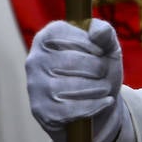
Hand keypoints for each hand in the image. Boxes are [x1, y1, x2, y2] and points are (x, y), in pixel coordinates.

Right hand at [27, 19, 126, 141]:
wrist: (96, 106)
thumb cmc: (99, 70)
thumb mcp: (107, 48)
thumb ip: (106, 34)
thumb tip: (99, 31)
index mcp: (47, 37)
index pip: (72, 37)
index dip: (94, 47)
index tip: (101, 54)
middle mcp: (35, 60)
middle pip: (73, 61)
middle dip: (98, 69)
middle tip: (104, 74)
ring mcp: (35, 86)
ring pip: (72, 86)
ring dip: (98, 88)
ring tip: (104, 88)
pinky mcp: (40, 110)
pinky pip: (71, 109)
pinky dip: (94, 105)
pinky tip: (105, 102)